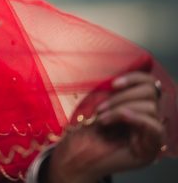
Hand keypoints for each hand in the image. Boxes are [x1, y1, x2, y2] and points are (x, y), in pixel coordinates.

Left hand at [48, 71, 165, 182]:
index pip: (150, 83)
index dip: (134, 78)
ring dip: (121, 108)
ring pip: (150, 107)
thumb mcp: (99, 104)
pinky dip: (131, 117)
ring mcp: (152, 134)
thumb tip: (115, 75)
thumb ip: (112, 91)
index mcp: (138, 105)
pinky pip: (153, 126)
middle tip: (101, 107)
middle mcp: (149, 118)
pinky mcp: (150, 148)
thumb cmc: (86, 129)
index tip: (113, 83)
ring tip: (101, 117)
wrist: (78, 155)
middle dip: (123, 96)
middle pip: (151, 93)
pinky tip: (111, 120)